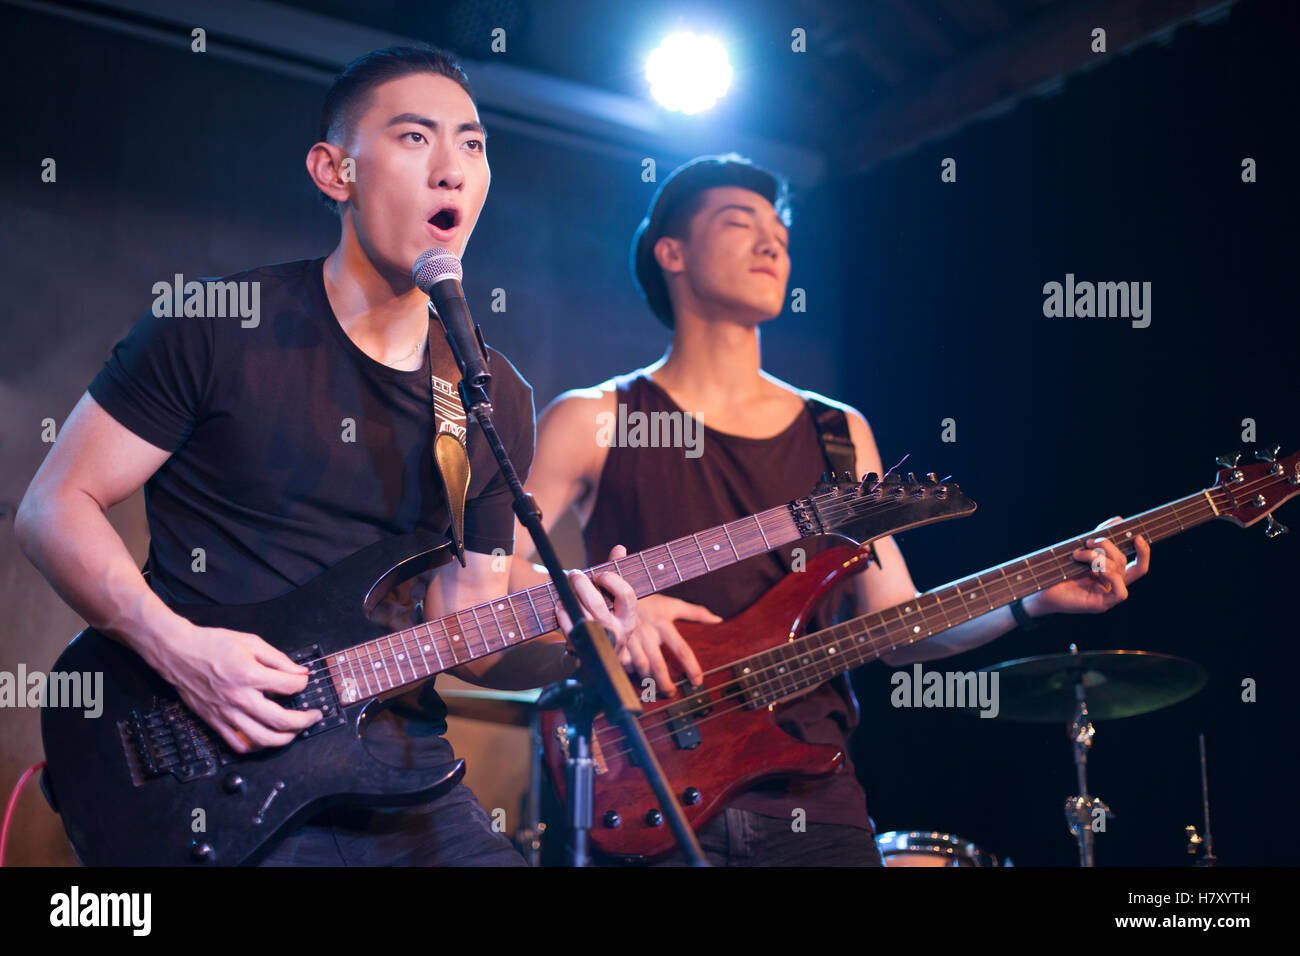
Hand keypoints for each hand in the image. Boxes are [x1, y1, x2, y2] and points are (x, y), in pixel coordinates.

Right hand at [145, 619, 321, 753]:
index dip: (302, 684)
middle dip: (304, 721)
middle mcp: (239, 698)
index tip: (303, 682)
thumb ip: (278, 659)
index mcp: (250, 675)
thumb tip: (300, 672)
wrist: (178, 653)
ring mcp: (226, 713)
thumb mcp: (250, 642)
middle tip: (314, 716)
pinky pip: (238, 745)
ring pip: (261, 739)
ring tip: (294, 732)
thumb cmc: (211, 645)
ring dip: (284, 739)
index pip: (289, 687)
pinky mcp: (214, 722)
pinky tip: (265, 739)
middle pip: (281, 720)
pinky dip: (256, 747)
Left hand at [554, 544, 638, 671]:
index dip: (611, 580)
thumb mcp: (616, 604)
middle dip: (582, 584)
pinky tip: (559, 604)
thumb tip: (619, 548)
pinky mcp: (582, 649)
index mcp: (629, 619)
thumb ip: (617, 576)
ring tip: (565, 586)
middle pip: (597, 604)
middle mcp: (617, 632)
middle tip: (574, 573)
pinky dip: (562, 613)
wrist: (595, 662)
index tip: (599, 574)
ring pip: (581, 615)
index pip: (626, 594)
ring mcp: (599, 642)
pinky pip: (569, 627)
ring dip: (569, 596)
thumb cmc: (606, 622)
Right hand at [609, 593, 713, 697]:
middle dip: (666, 684)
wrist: (619, 593)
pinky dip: (631, 672)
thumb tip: (718, 619)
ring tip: (654, 687)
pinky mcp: (617, 642)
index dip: (691, 668)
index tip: (697, 681)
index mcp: (663, 624)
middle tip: (671, 692)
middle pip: (659, 665)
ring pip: (641, 667)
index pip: (681, 649)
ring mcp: (630, 638)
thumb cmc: (649, 602)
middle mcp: (647, 632)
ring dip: (649, 680)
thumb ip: (696, 612)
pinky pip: (625, 664)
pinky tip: (636, 675)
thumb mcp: (672, 605)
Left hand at [1026, 516, 1150, 617]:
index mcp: (1111, 573)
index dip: (1144, 552)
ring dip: (1097, 557)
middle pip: (1123, 560)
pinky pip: (1121, 592)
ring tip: (1078, 555)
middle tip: (1087, 542)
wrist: (1041, 591)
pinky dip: (1111, 577)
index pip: (1138, 565)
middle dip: (1106, 545)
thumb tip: (1118, 519)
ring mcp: (1108, 595)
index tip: (1138, 536)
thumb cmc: (1059, 571)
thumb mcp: (1081, 550)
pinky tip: (1097, 571)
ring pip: (1118, 570)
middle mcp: (1112, 584)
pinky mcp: (1102, 604)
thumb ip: (1099, 537)